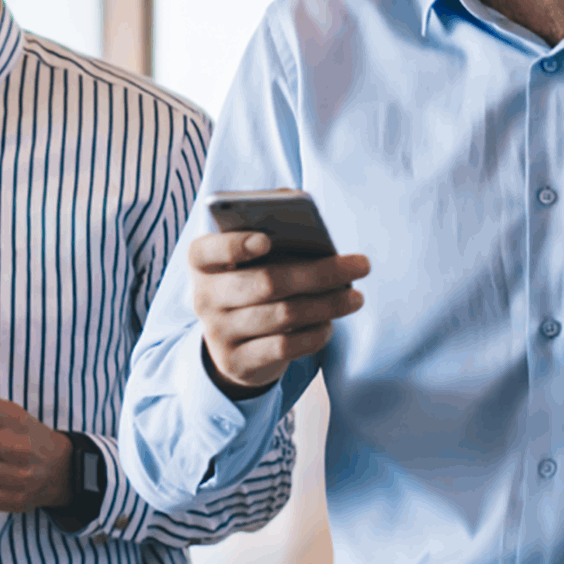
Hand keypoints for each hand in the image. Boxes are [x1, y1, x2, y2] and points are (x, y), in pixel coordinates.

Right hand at [189, 231, 368, 396]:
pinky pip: (284, 348)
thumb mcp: (250, 256)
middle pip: (265, 282)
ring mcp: (218, 333)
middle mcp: (204, 297)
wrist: (232, 341)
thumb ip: (268, 227)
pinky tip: (330, 324)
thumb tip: (296, 201)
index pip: (208, 250)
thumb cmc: (250, 280)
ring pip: (282, 316)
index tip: (266, 241)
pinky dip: (313, 334)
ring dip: (327, 305)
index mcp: (202, 261)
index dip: (235, 245)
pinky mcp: (237, 362)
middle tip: (361, 265)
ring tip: (356, 297)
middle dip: (319, 273)